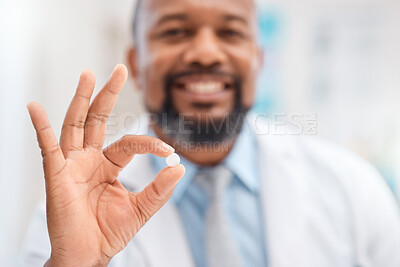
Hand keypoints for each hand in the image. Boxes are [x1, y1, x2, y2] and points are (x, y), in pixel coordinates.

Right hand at [27, 64, 184, 266]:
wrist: (88, 256)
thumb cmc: (109, 232)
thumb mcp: (141, 209)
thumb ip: (159, 189)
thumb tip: (180, 167)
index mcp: (108, 165)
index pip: (129, 142)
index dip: (149, 143)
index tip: (169, 150)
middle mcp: (88, 159)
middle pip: (98, 119)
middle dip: (107, 94)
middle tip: (119, 69)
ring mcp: (71, 165)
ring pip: (76, 125)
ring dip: (81, 99)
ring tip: (88, 74)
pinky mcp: (57, 176)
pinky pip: (47, 148)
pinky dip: (41, 127)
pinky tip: (36, 107)